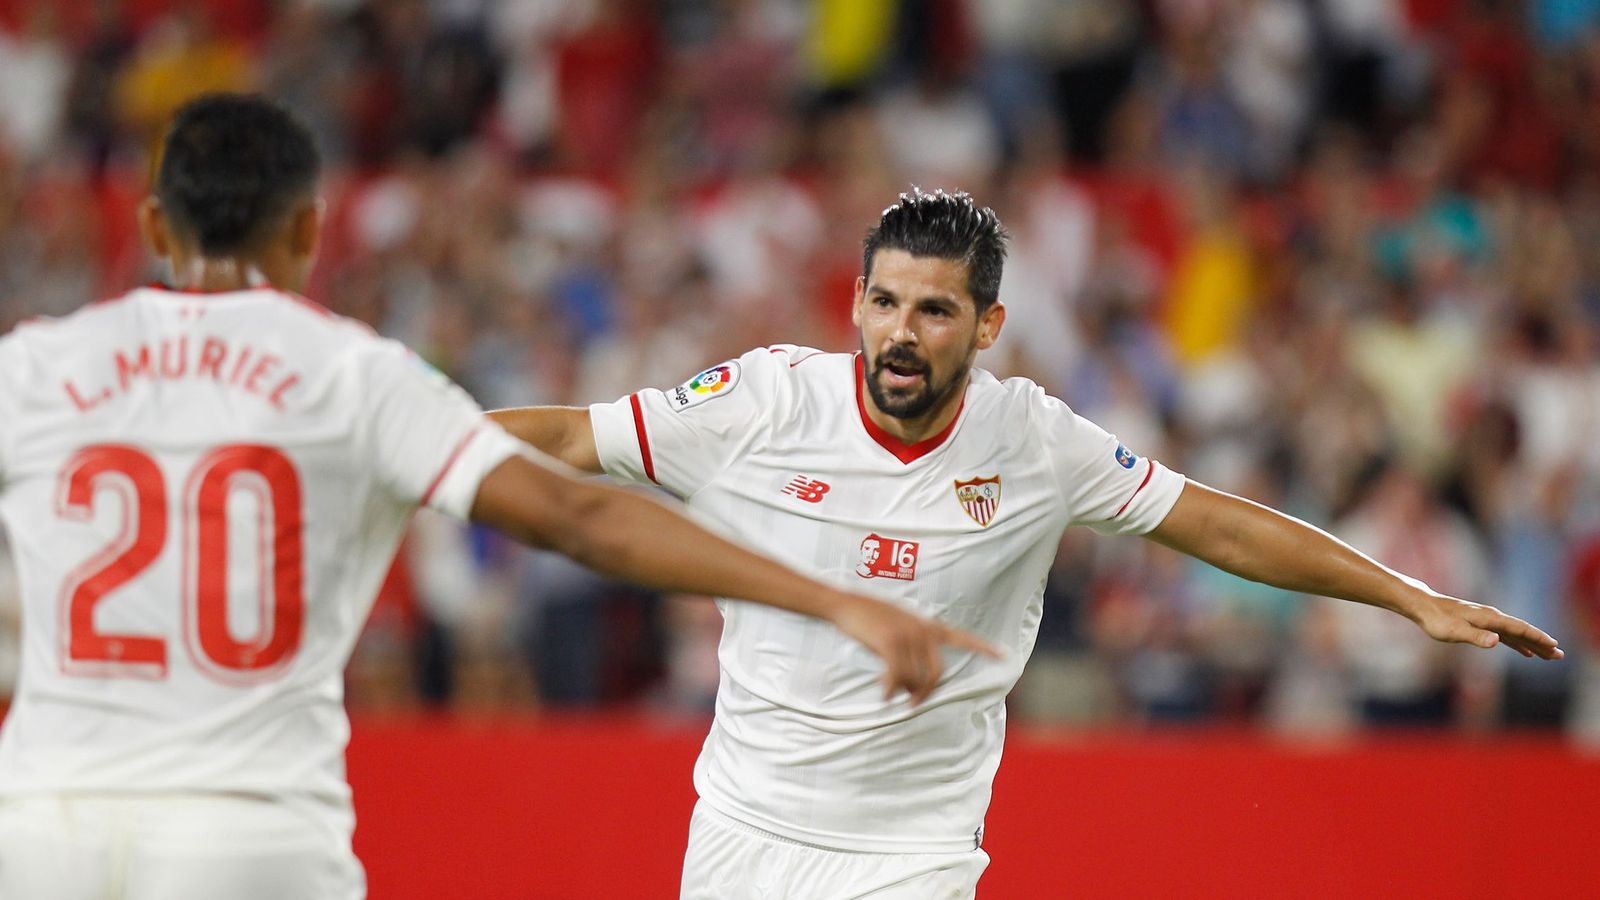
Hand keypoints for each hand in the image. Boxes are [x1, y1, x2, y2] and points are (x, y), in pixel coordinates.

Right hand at [828, 593, 1002, 704]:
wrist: (845, 604)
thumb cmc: (869, 619)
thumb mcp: (896, 629)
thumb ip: (911, 651)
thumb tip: (912, 686)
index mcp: (927, 625)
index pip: (962, 638)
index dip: (983, 649)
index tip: (1004, 656)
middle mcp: (922, 630)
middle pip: (936, 673)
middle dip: (925, 692)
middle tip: (913, 704)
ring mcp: (907, 635)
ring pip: (913, 677)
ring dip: (901, 690)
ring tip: (888, 691)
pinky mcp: (890, 642)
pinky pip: (896, 676)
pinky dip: (890, 689)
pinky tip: (883, 695)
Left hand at [1411, 592, 1563, 659]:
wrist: (1424, 606)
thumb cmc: (1437, 620)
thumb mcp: (1454, 631)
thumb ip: (1476, 637)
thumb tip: (1496, 641)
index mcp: (1490, 618)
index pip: (1520, 628)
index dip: (1537, 638)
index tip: (1554, 647)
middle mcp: (1493, 617)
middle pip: (1523, 631)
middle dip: (1541, 643)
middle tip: (1559, 656)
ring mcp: (1488, 620)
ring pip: (1516, 634)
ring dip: (1533, 644)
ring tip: (1548, 655)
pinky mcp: (1482, 624)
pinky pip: (1506, 635)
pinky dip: (1518, 643)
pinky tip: (1524, 652)